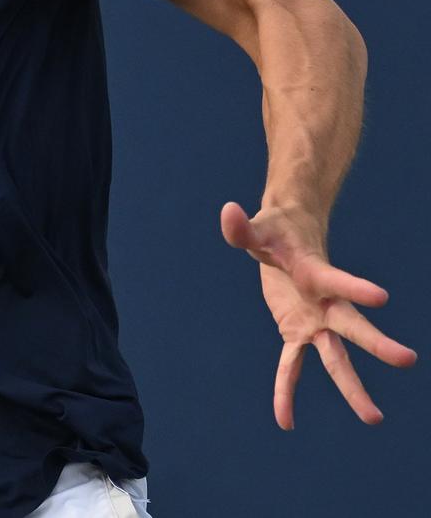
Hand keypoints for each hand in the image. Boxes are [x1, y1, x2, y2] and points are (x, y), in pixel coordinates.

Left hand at [220, 201, 416, 427]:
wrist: (289, 235)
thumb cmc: (275, 231)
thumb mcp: (257, 229)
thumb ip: (242, 228)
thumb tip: (227, 211)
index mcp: (315, 273)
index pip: (336, 280)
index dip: (356, 287)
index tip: (383, 296)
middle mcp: (323, 302)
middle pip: (352, 325)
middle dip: (376, 343)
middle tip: (407, 359)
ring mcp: (313, 321)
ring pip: (335, 357)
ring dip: (352, 387)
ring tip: (373, 418)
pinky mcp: (296, 331)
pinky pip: (292, 366)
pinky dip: (286, 391)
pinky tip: (285, 421)